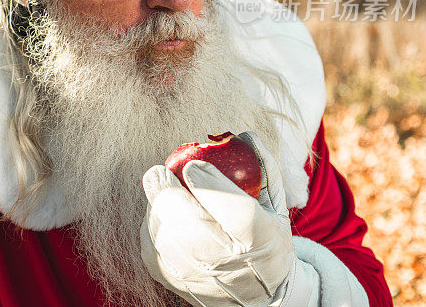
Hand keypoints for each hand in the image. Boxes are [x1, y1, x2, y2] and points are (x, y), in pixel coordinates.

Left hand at [140, 132, 294, 306]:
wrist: (257, 297)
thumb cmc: (265, 238)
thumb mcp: (275, 206)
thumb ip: (264, 168)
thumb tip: (245, 134)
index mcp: (259, 239)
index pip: (235, 211)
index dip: (210, 185)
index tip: (192, 164)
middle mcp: (227, 262)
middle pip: (186, 222)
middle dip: (166, 191)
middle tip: (159, 171)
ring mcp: (196, 274)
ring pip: (162, 230)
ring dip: (159, 205)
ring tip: (166, 192)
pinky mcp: (170, 278)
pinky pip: (150, 240)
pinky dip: (154, 222)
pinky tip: (164, 214)